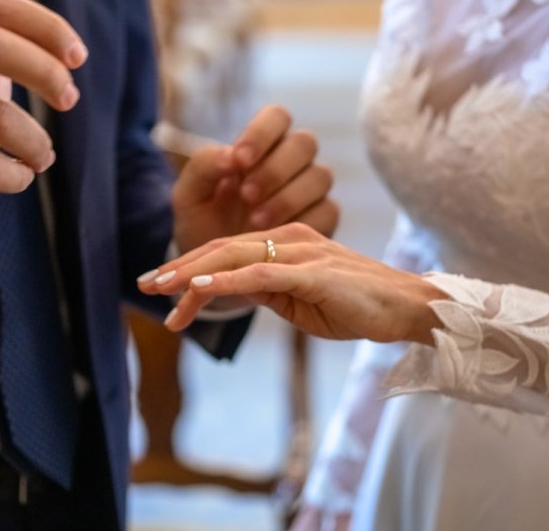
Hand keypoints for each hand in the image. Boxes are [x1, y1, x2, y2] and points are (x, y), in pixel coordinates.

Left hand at [139, 222, 445, 342]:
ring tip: (159, 289)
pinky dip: (226, 281)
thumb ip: (268, 290)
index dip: (190, 268)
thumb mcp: (300, 299)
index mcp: (284, 242)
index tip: (160, 288)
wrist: (405, 308)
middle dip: (178, 267)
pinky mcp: (312, 272)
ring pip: (234, 257)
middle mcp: (288, 238)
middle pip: (222, 249)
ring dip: (192, 273)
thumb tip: (235, 292)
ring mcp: (300, 252)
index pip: (227, 254)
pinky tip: (198, 288)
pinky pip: (260, 273)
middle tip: (143, 284)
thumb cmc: (356, 304)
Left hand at [171, 106, 338, 253]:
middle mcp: (290, 163)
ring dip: (288, 196)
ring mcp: (310, 191)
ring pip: (320, 175)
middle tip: (247, 195)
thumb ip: (203, 168)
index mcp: (259, 147)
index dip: (262, 133)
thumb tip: (230, 155)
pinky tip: (276, 235)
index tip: (239, 161)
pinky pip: (328, 210)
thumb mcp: (190, 198)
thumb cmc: (202, 227)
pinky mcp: (323, 221)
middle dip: (275, 168)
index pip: (276, 117)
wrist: (215, 274)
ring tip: (256, 222)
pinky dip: (303, 220)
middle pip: (304, 142)